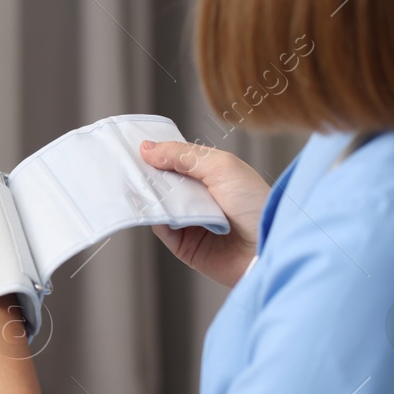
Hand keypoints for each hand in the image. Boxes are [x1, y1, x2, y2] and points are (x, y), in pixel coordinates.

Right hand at [140, 140, 268, 287]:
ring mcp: (192, 221)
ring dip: (148, 194)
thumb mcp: (220, 167)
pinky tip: (148, 206)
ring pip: (159, 204)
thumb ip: (182, 155)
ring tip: (133, 183)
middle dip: (148, 173)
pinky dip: (152, 216)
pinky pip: (161, 227)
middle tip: (126, 163)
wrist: (268, 247)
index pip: (178, 160)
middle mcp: (201, 198)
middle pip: (165, 182)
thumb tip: (146, 149)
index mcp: (212, 175)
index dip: (158, 153)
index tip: (136, 146)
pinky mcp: (185, 245)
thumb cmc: (255, 204)